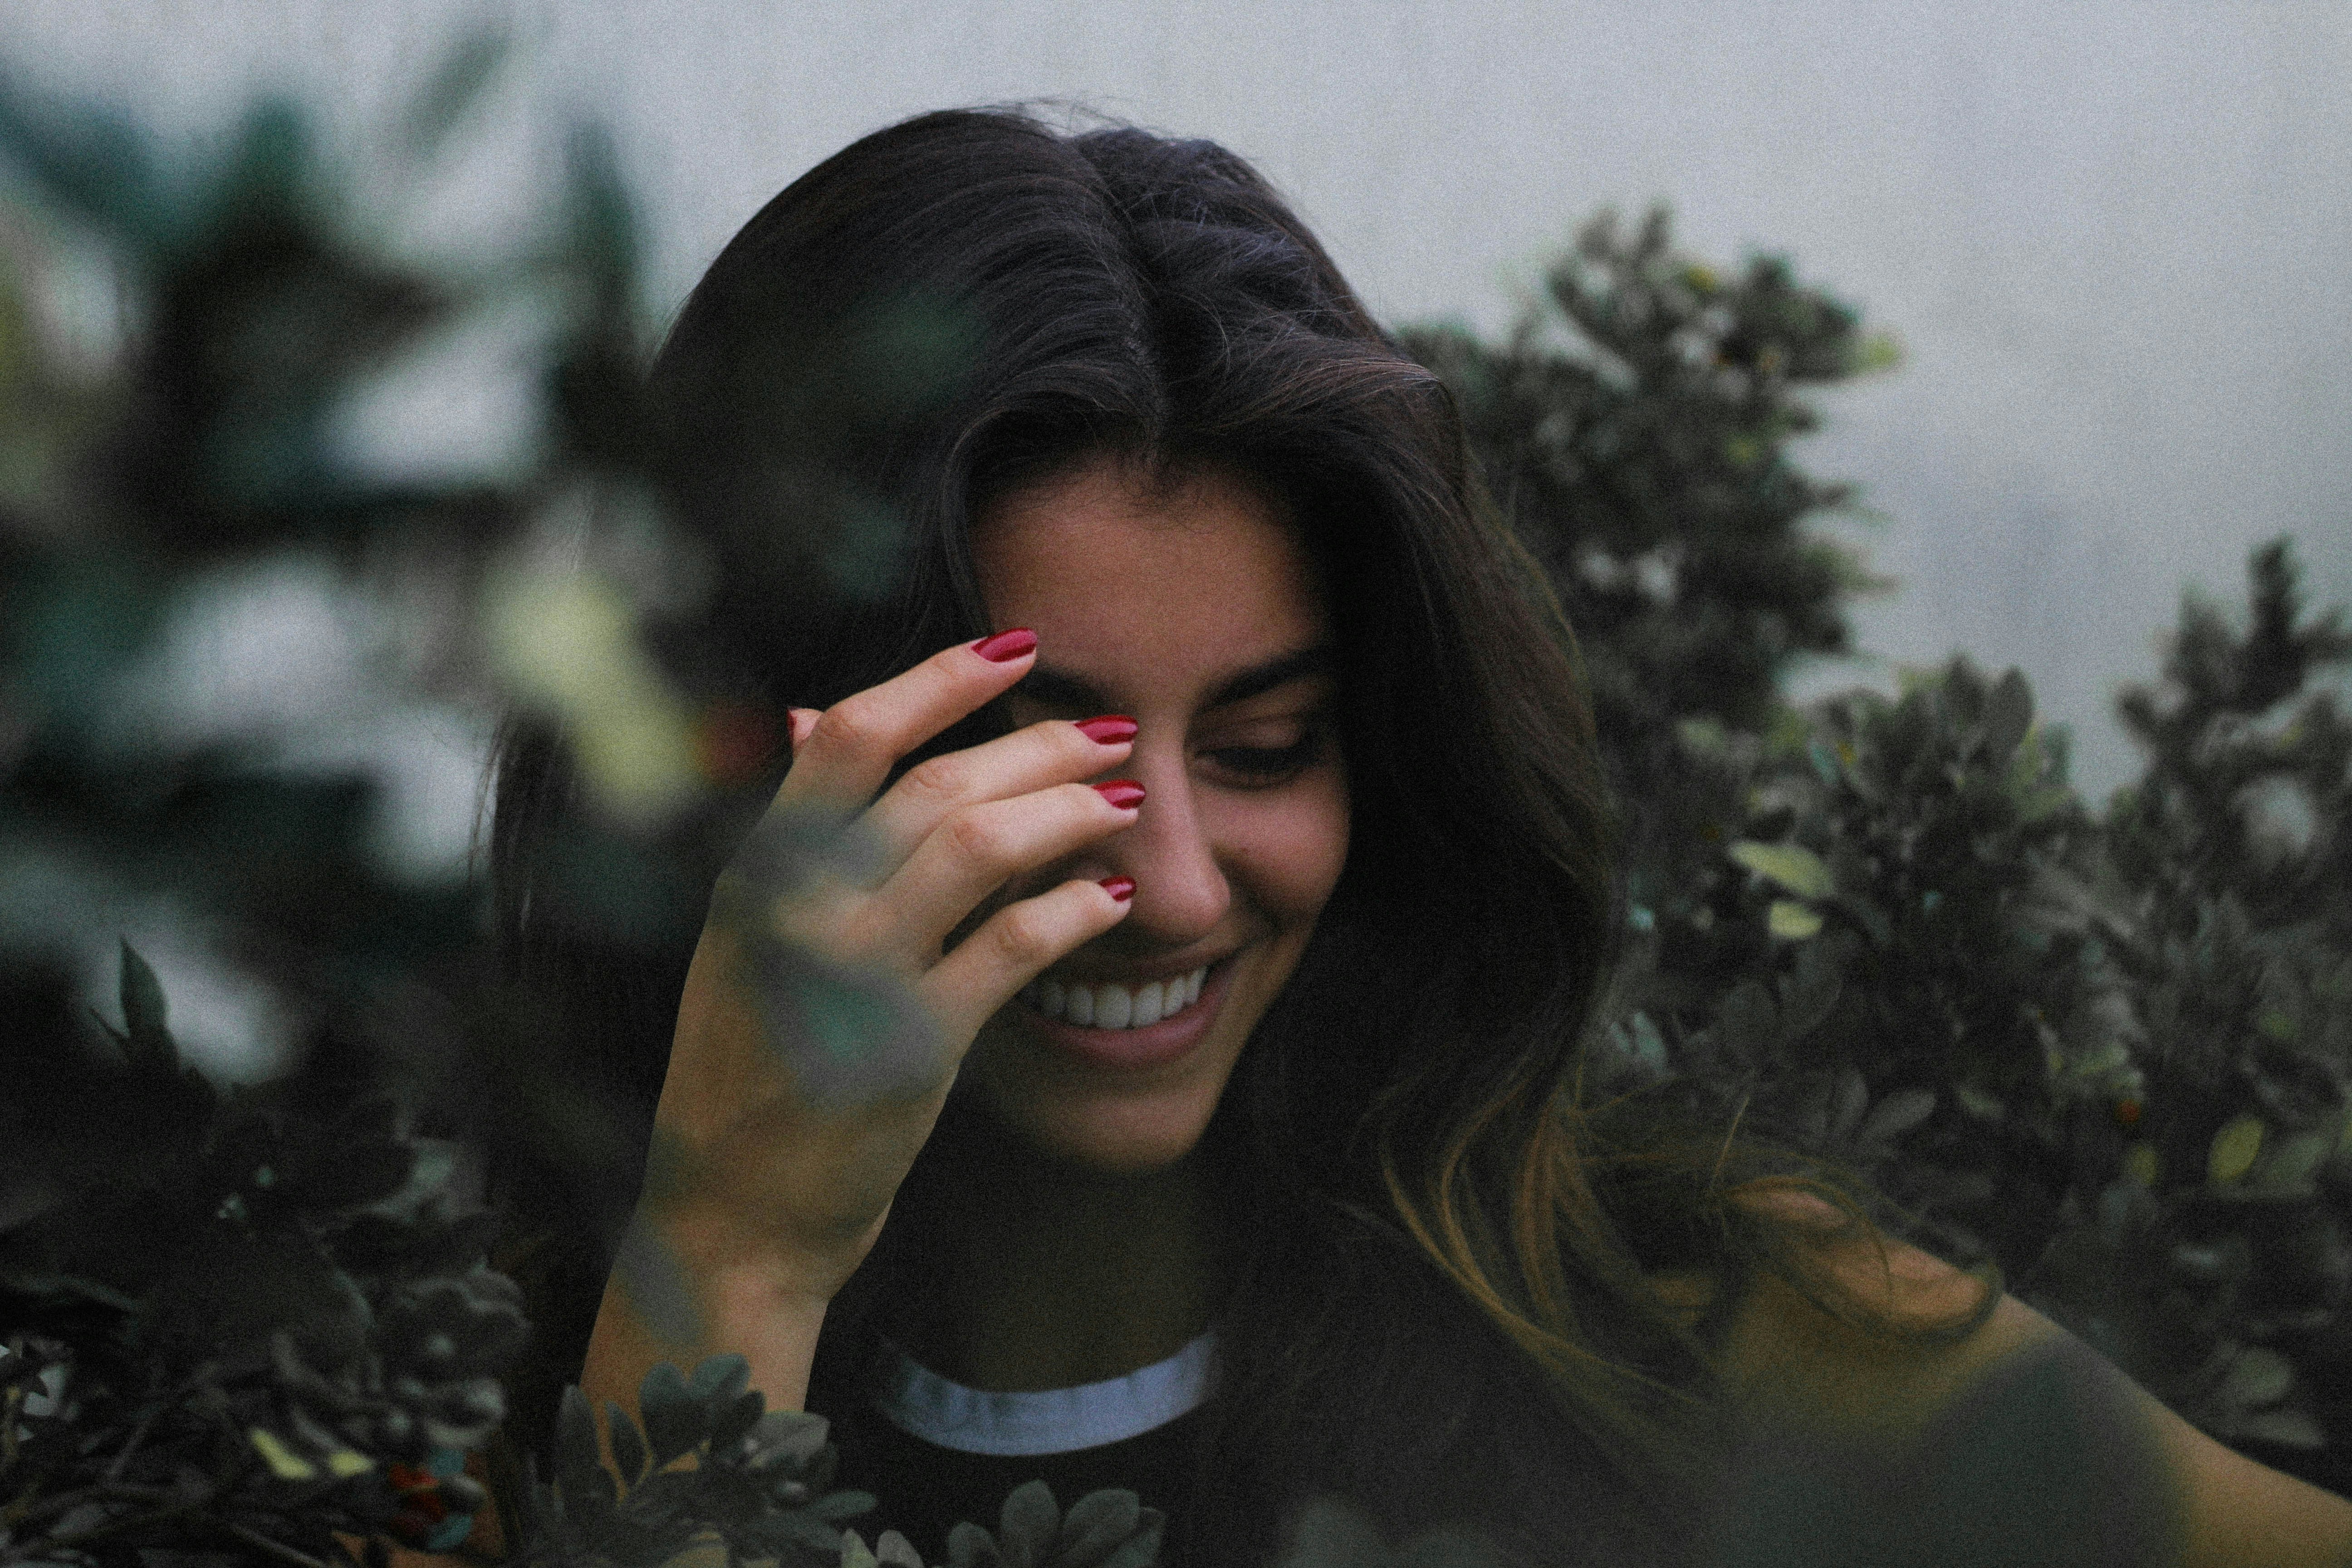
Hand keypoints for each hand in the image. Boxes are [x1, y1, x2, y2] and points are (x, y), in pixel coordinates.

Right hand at [640, 628, 1140, 1304]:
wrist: (734, 1214)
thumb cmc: (747, 1069)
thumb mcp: (741, 940)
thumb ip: (790, 838)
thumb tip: (807, 721)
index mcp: (755, 871)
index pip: (849, 736)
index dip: (939, 679)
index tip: (1018, 650)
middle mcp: (800, 908)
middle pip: (935, 783)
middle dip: (1037, 744)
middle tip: (1108, 733)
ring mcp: (857, 976)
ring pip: (979, 847)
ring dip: (1065, 811)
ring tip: (1121, 800)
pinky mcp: (913, 1046)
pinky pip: (1010, 947)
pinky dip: (1069, 910)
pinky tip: (1106, 896)